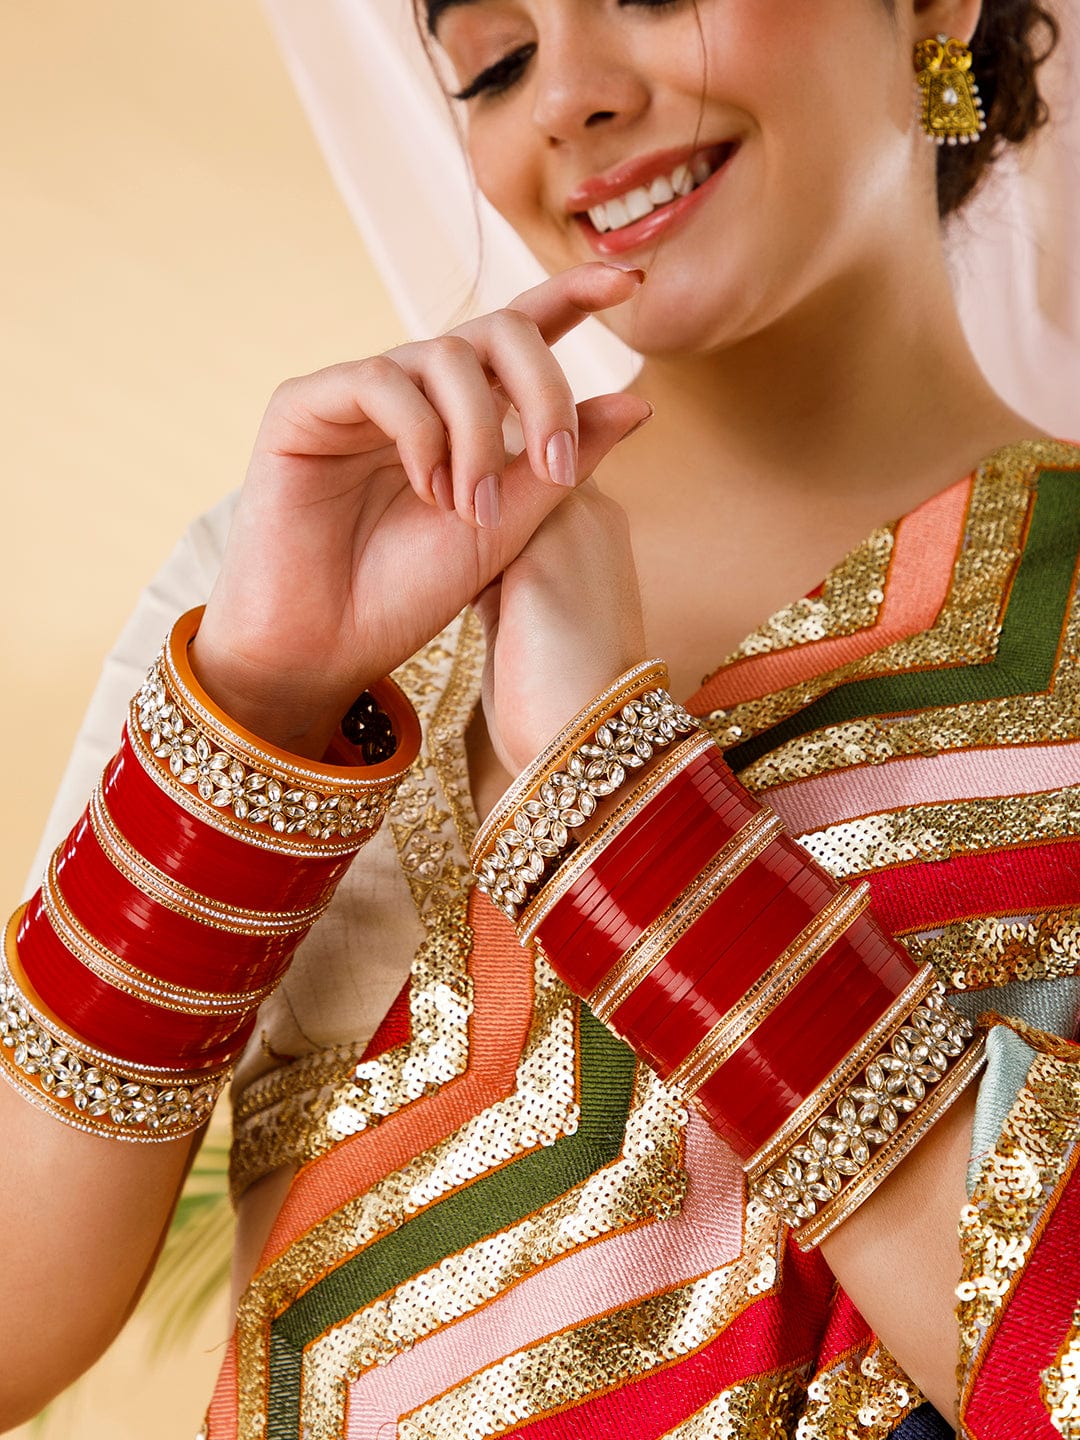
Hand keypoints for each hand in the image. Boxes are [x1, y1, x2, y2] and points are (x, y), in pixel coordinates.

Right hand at [190, 264, 650, 755]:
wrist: (326, 645)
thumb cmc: (409, 592)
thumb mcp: (509, 527)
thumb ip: (564, 464)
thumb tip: (640, 403)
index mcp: (464, 413)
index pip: (521, 335)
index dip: (573, 298)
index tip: (630, 283)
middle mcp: (415, 391)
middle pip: (496, 331)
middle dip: (542, 388)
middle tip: (554, 464)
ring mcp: (359, 392)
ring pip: (443, 355)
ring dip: (479, 432)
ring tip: (474, 509)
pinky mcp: (305, 403)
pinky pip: (381, 381)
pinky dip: (422, 435)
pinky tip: (427, 491)